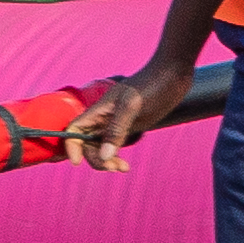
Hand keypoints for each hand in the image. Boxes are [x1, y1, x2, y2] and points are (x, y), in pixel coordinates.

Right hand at [61, 72, 175, 172]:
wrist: (171, 74)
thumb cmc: (151, 86)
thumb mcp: (132, 107)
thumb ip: (116, 131)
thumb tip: (104, 155)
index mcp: (98, 111)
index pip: (75, 130)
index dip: (72, 146)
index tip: (78, 163)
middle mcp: (103, 118)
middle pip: (87, 144)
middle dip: (96, 159)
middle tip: (115, 167)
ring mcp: (116, 123)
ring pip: (101, 147)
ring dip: (107, 160)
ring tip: (123, 168)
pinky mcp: (129, 126)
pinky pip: (114, 144)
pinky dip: (116, 156)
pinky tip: (126, 165)